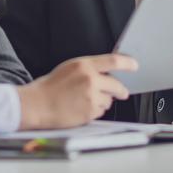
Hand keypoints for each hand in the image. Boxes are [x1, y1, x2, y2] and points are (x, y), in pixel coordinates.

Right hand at [17, 54, 137, 128]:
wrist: (37, 105)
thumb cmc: (49, 87)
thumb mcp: (69, 68)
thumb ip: (88, 69)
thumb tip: (106, 73)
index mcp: (83, 65)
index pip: (114, 60)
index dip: (128, 63)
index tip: (135, 65)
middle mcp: (90, 79)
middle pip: (116, 85)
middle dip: (121, 90)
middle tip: (122, 93)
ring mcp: (91, 96)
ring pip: (109, 100)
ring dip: (103, 101)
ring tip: (84, 101)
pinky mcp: (90, 111)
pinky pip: (101, 111)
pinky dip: (95, 111)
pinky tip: (81, 108)